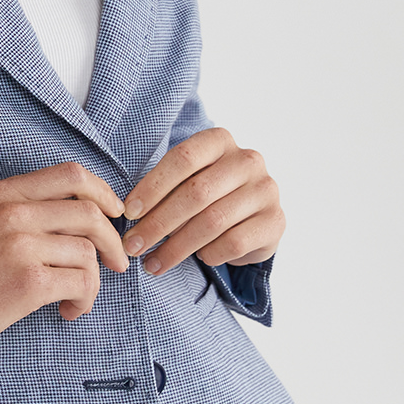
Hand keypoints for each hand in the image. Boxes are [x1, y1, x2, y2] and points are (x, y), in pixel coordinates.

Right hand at [0, 162, 129, 364]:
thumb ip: (23, 212)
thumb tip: (78, 220)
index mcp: (3, 193)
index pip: (72, 175)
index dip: (104, 193)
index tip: (114, 215)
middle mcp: (14, 212)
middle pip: (91, 211)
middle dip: (112, 241)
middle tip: (114, 264)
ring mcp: (21, 245)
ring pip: (90, 251)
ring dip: (94, 281)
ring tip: (75, 299)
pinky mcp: (28, 282)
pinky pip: (82, 283)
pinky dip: (84, 300)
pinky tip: (66, 311)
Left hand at [121, 128, 283, 274]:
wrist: (253, 217)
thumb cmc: (208, 196)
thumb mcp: (187, 181)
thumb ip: (163, 189)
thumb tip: (128, 216)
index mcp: (220, 140)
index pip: (183, 158)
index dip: (152, 187)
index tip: (129, 213)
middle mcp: (248, 160)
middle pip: (195, 193)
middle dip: (158, 223)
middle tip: (133, 246)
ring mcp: (266, 190)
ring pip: (212, 222)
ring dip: (176, 247)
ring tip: (153, 263)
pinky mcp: (275, 221)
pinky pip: (233, 243)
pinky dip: (209, 254)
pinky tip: (199, 258)